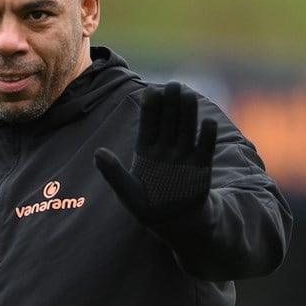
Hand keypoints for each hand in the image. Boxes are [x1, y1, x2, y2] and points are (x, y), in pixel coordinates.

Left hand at [95, 81, 215, 224]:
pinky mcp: (201, 166)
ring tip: (188, 94)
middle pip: (169, 122)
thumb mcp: (126, 190)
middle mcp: (166, 149)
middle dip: (170, 104)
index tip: (151, 91)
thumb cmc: (146, 206)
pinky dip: (207, 137)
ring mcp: (184, 156)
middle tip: (173, 84)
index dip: (150, 109)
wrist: (173, 221)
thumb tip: (97, 152)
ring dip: (188, 113)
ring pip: (186, 130)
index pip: (148, 125)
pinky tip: (208, 122)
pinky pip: (205, 148)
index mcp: (146, 151)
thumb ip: (112, 172)